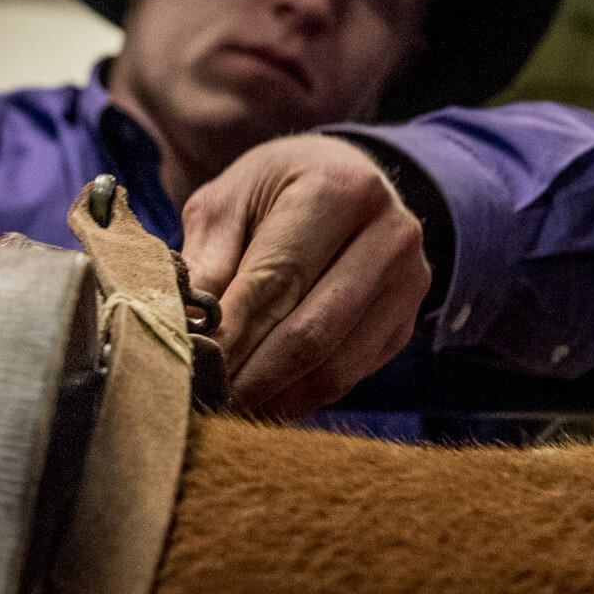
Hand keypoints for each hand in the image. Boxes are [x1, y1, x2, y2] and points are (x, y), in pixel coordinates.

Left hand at [180, 134, 430, 418]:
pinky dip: (298, 399)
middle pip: (312, 332)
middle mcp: (389, 236)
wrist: (338, 184)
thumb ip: (204, 264)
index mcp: (340, 190)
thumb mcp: (226, 205)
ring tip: (224, 409)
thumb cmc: (271, 194)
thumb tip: (185, 331)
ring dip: (274, 399)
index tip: (191, 367)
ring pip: (334, 367)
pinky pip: (348, 378)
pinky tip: (260, 403)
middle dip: (250, 376)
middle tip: (202, 401)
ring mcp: (408, 283)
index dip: (232, 332)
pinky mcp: (405, 323)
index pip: (279, 279)